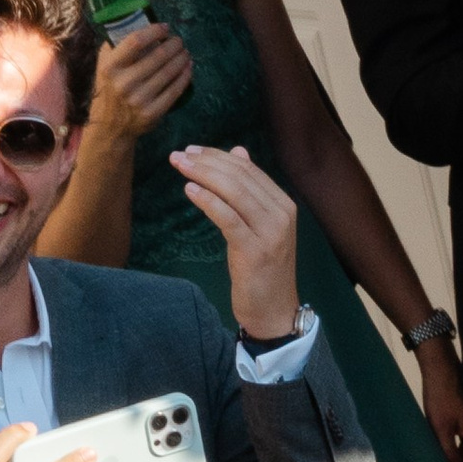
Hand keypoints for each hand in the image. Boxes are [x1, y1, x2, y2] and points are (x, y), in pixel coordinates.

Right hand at [83, 19, 195, 145]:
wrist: (110, 126)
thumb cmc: (110, 88)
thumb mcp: (104, 65)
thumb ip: (116, 45)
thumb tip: (137, 22)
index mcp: (110, 67)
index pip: (136, 42)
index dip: (154, 31)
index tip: (165, 28)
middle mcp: (124, 83)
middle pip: (158, 56)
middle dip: (174, 45)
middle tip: (179, 41)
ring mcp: (139, 99)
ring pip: (169, 73)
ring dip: (181, 59)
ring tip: (185, 52)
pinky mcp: (152, 113)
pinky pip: (174, 91)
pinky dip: (184, 77)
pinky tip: (188, 68)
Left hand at [168, 139, 299, 340]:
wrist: (274, 311)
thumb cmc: (262, 270)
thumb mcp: (259, 226)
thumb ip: (250, 191)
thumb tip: (239, 151)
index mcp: (283, 204)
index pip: (248, 170)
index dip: (218, 155)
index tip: (192, 150)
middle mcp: (281, 214)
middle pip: (240, 176)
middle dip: (206, 162)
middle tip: (179, 155)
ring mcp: (270, 233)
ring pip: (233, 192)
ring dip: (203, 175)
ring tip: (180, 167)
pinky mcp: (255, 251)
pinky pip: (228, 217)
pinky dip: (208, 201)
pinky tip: (190, 190)